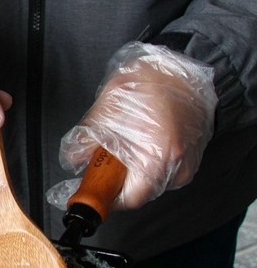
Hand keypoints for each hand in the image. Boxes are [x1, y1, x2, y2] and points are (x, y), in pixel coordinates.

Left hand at [54, 42, 216, 209]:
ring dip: (135, 172)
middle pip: (142, 192)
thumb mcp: (104, 112)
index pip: (130, 198)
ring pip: (155, 182)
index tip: (94, 189)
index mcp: (158, 157)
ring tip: (125, 147)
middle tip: (104, 165)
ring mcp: (189, 161)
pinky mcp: (193, 154)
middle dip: (119, 182)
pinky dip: (150, 163)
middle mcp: (178, 165)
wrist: (180, 69)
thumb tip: (74, 162)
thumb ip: (85, 142)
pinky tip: (142, 142)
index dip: (108, 196)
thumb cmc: (146, 84)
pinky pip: (168, 170)